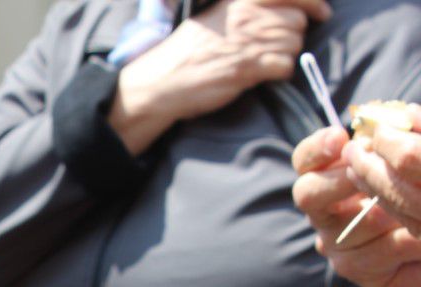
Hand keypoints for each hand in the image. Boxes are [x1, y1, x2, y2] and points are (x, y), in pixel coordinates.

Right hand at [110, 0, 330, 154]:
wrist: (162, 81)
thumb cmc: (186, 51)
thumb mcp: (215, 15)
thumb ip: (246, 7)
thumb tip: (278, 6)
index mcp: (240, 0)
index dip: (313, 1)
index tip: (321, 11)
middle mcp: (248, 15)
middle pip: (297, 19)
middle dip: (293, 34)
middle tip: (276, 47)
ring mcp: (249, 41)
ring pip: (294, 43)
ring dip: (286, 55)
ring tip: (264, 62)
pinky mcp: (250, 67)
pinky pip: (285, 66)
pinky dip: (280, 73)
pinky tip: (264, 75)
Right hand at [291, 126, 420, 286]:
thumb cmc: (419, 190)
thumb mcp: (408, 162)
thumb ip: (403, 139)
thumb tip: (401, 116)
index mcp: (330, 177)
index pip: (306, 159)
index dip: (316, 149)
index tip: (339, 137)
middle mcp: (325, 212)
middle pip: (307, 193)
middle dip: (336, 182)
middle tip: (361, 172)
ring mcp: (337, 244)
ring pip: (351, 225)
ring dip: (389, 209)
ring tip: (420, 199)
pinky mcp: (357, 270)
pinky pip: (381, 250)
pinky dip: (410, 236)